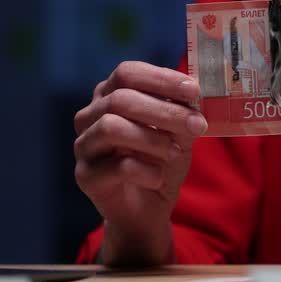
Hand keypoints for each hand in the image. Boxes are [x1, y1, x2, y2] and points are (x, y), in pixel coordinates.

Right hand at [73, 61, 207, 265]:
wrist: (147, 208)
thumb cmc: (160, 161)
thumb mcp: (177, 133)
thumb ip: (181, 113)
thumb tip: (193, 97)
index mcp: (109, 95)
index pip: (127, 73)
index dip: (160, 78)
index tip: (193, 90)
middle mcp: (89, 116)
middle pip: (120, 99)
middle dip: (164, 111)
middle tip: (197, 124)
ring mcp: (83, 145)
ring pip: (111, 127)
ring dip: (152, 139)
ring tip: (175, 152)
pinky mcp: (85, 176)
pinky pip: (116, 166)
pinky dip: (146, 171)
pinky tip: (158, 177)